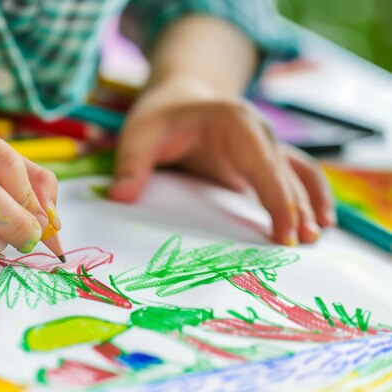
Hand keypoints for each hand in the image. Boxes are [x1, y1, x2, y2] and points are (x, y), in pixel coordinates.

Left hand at [109, 77, 335, 244]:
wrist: (177, 98)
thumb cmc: (158, 118)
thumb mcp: (138, 135)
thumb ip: (131, 164)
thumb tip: (120, 198)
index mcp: (234, 122)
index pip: (261, 163)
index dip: (276, 198)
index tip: (283, 232)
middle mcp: (259, 132)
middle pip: (284, 173)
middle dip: (296, 209)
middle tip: (301, 245)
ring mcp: (265, 145)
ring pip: (298, 174)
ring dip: (311, 203)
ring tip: (317, 238)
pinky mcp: (264, 160)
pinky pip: (295, 176)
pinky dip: (310, 197)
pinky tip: (319, 222)